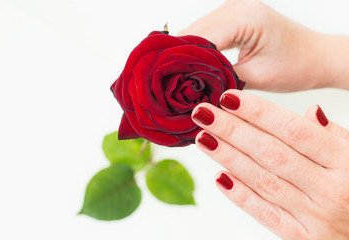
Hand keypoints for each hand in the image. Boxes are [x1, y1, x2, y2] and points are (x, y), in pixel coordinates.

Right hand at [179, 0, 348, 90]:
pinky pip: (204, 34)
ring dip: (183, 55)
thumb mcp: (257, 77)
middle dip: (176, 58)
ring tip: (171, 79)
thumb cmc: (296, 66)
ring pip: (194, 33)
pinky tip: (186, 68)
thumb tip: (192, 90)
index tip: (163, 83)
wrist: (314, 56)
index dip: (178, 61)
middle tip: (162, 83)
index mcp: (244, 17)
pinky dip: (194, 52)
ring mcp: (231, 10)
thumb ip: (222, 80)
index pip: (198, 39)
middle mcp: (234, 7)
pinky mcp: (230, 18)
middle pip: (191, 33)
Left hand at [191, 89, 348, 238]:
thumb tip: (309, 111)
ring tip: (203, 138)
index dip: (258, 112)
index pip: (294, 130)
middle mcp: (330, 188)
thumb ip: (332, 136)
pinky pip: (265, 214)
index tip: (228, 97)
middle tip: (203, 113)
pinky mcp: (301, 237)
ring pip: (263, 180)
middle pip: (271, 153)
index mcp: (345, 161)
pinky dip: (241, 195)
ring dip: (228, 157)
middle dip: (233, 130)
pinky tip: (219, 177)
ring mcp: (315, 216)